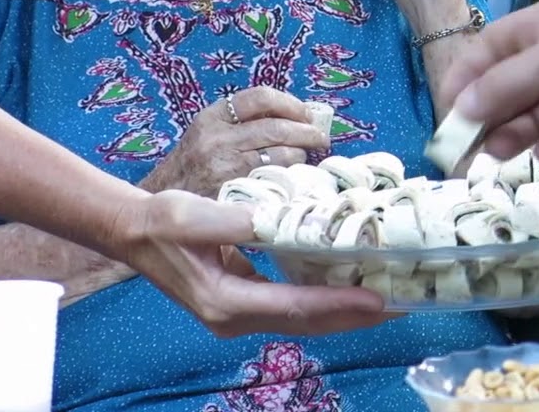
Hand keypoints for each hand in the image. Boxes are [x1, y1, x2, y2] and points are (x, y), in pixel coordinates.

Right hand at [112, 190, 392, 336]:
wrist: (133, 230)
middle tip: (405, 302)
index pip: (296, 307)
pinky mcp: (247, 303)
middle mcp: (236, 318)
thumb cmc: (164, 219)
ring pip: (305, 320)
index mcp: (226, 302)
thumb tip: (286, 221)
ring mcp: (241, 315)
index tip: (380, 298)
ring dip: (347, 311)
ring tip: (392, 298)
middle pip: (309, 323)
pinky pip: (296, 308)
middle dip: (357, 315)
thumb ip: (242, 222)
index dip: (340, 304)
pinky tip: (353, 285)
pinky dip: (327, 301)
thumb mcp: (198, 215)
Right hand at [146, 87, 328, 197]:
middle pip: (277, 126)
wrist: (157, 205)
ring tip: (306, 159)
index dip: (291, 103)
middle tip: (320, 138)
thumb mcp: (208, 134)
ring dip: (302, 155)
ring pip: (282, 153)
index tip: (306, 114)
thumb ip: (242, 123)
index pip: (261, 97)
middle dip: (307, 131)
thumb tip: (296, 116)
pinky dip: (291, 177)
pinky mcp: (234, 191)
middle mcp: (217, 138)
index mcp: (212, 116)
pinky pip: (275, 179)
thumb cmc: (193, 168)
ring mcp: (225, 166)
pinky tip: (294, 179)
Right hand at [444, 0, 538, 168]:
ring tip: (492, 159)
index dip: (461, 83)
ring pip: (528, 123)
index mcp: (534, 33)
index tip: (444, 115)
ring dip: (507, 140)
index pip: (484, 56)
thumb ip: (504, 86)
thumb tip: (460, 109)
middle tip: (458, 154)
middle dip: (479, 120)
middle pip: (502, 94)